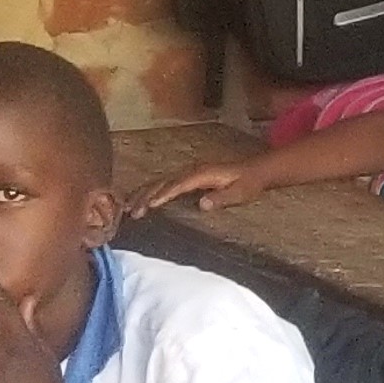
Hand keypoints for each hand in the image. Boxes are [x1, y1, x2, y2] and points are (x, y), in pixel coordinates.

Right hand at [131, 153, 266, 217]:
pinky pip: (165, 181)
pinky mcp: (188, 175)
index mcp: (202, 174)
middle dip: (145, 196)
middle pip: (163, 182)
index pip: (177, 185)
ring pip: (160, 180)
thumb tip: (202, 205)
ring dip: (143, 192)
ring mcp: (189, 171)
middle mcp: (192, 170)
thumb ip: (222, 198)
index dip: (162, 195)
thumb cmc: (248, 183)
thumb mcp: (240, 193)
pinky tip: (140, 198)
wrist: (256, 170)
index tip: (148, 206)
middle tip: (131, 212)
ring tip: (127, 207)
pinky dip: (150, 189)